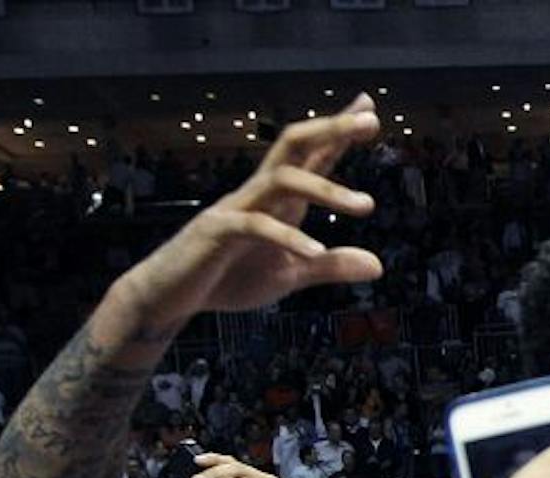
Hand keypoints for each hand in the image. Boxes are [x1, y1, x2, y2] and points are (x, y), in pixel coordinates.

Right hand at [118, 97, 382, 327]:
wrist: (170, 297)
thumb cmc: (228, 278)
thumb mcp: (290, 276)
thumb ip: (331, 266)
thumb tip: (379, 265)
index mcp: (278, 200)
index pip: (312, 156)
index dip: (338, 131)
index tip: (368, 107)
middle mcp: (258, 194)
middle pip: (293, 146)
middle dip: (330, 129)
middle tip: (370, 123)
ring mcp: (236, 209)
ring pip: (280, 179)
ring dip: (325, 189)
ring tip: (367, 205)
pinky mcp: (217, 233)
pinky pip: (255, 225)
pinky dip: (287, 238)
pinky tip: (315, 251)